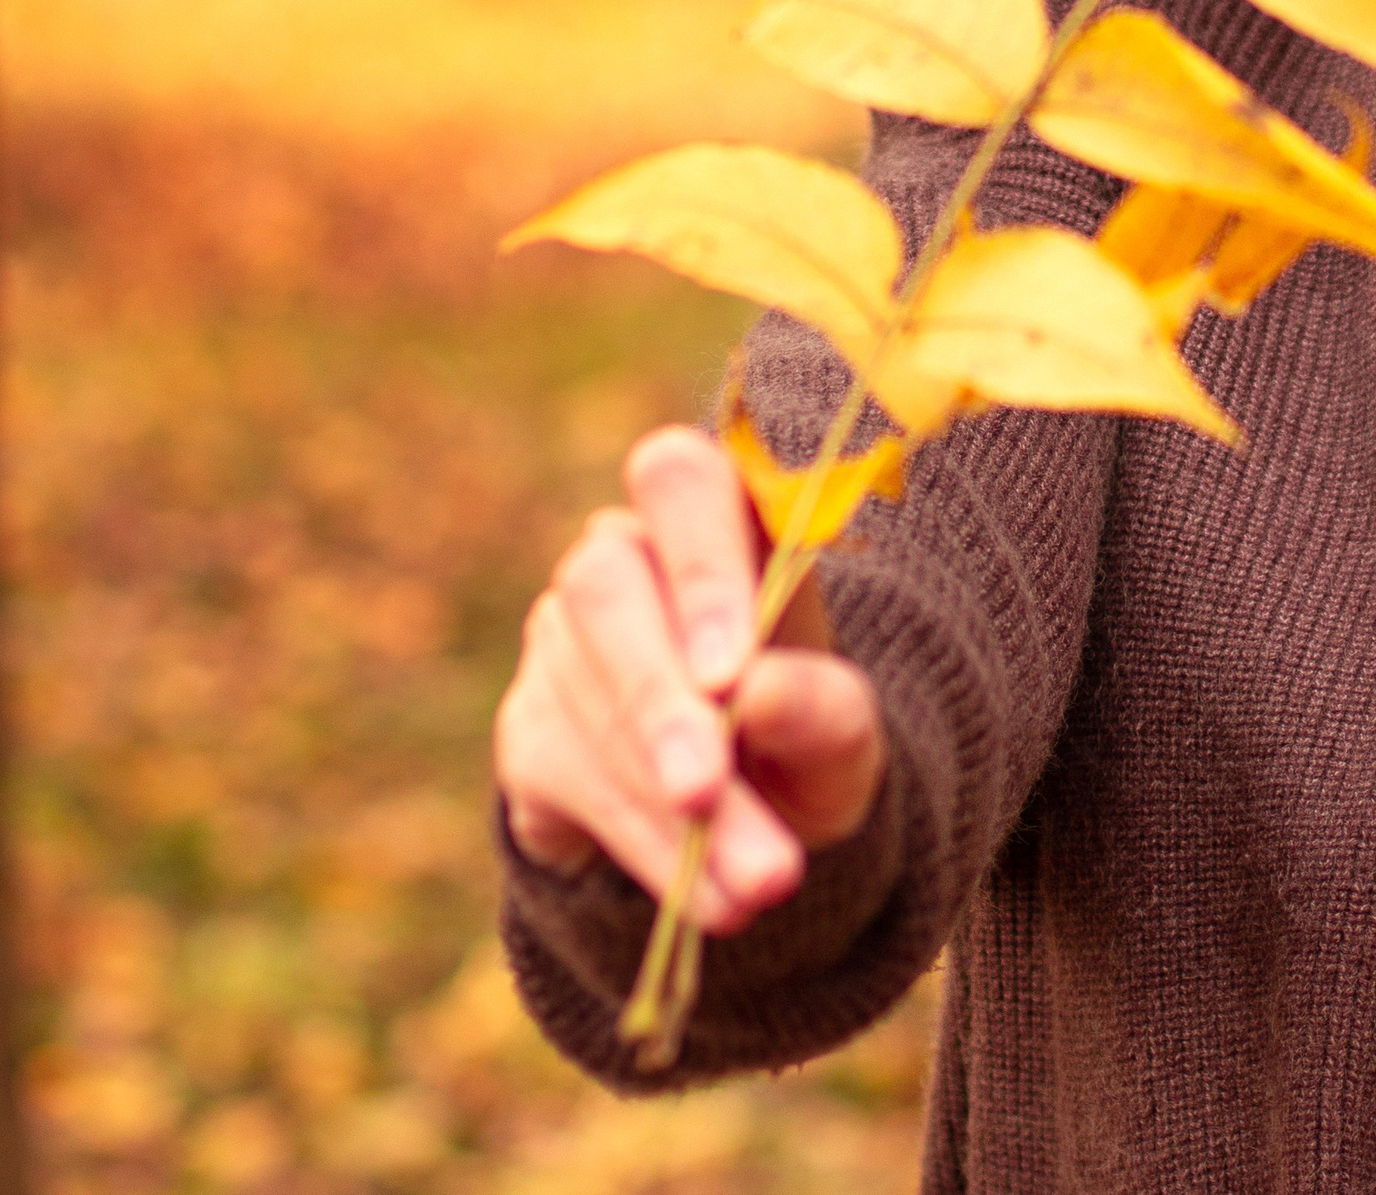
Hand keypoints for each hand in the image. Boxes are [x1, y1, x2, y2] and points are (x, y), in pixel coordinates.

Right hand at [492, 425, 887, 934]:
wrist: (750, 819)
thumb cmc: (805, 736)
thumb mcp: (845, 733)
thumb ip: (825, 708)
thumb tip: (758, 694)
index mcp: (716, 516)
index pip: (681, 480)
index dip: (698, 564)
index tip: (729, 670)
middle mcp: (626, 556)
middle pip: (607, 585)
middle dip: (657, 697)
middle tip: (707, 789)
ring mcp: (563, 637)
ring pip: (586, 696)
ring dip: (663, 798)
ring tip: (753, 884)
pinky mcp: (530, 727)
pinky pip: (565, 775)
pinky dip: (642, 842)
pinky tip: (700, 894)